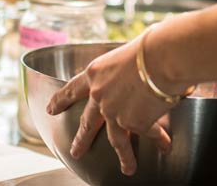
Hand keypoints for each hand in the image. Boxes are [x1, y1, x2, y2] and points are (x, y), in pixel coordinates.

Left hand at [46, 37, 174, 175]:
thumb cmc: (150, 47)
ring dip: (124, 157)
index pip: (72, 89)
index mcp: (95, 74)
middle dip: (81, 139)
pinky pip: (150, 134)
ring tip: (127, 168)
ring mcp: (114, 113)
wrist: (162, 58)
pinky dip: (161, 140)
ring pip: (117, 141)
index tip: (50, 109)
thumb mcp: (126, 54)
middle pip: (87, 122)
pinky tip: (166, 146)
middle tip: (75, 151)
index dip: (61, 100)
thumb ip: (124, 71)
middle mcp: (100, 96)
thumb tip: (138, 77)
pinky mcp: (134, 124)